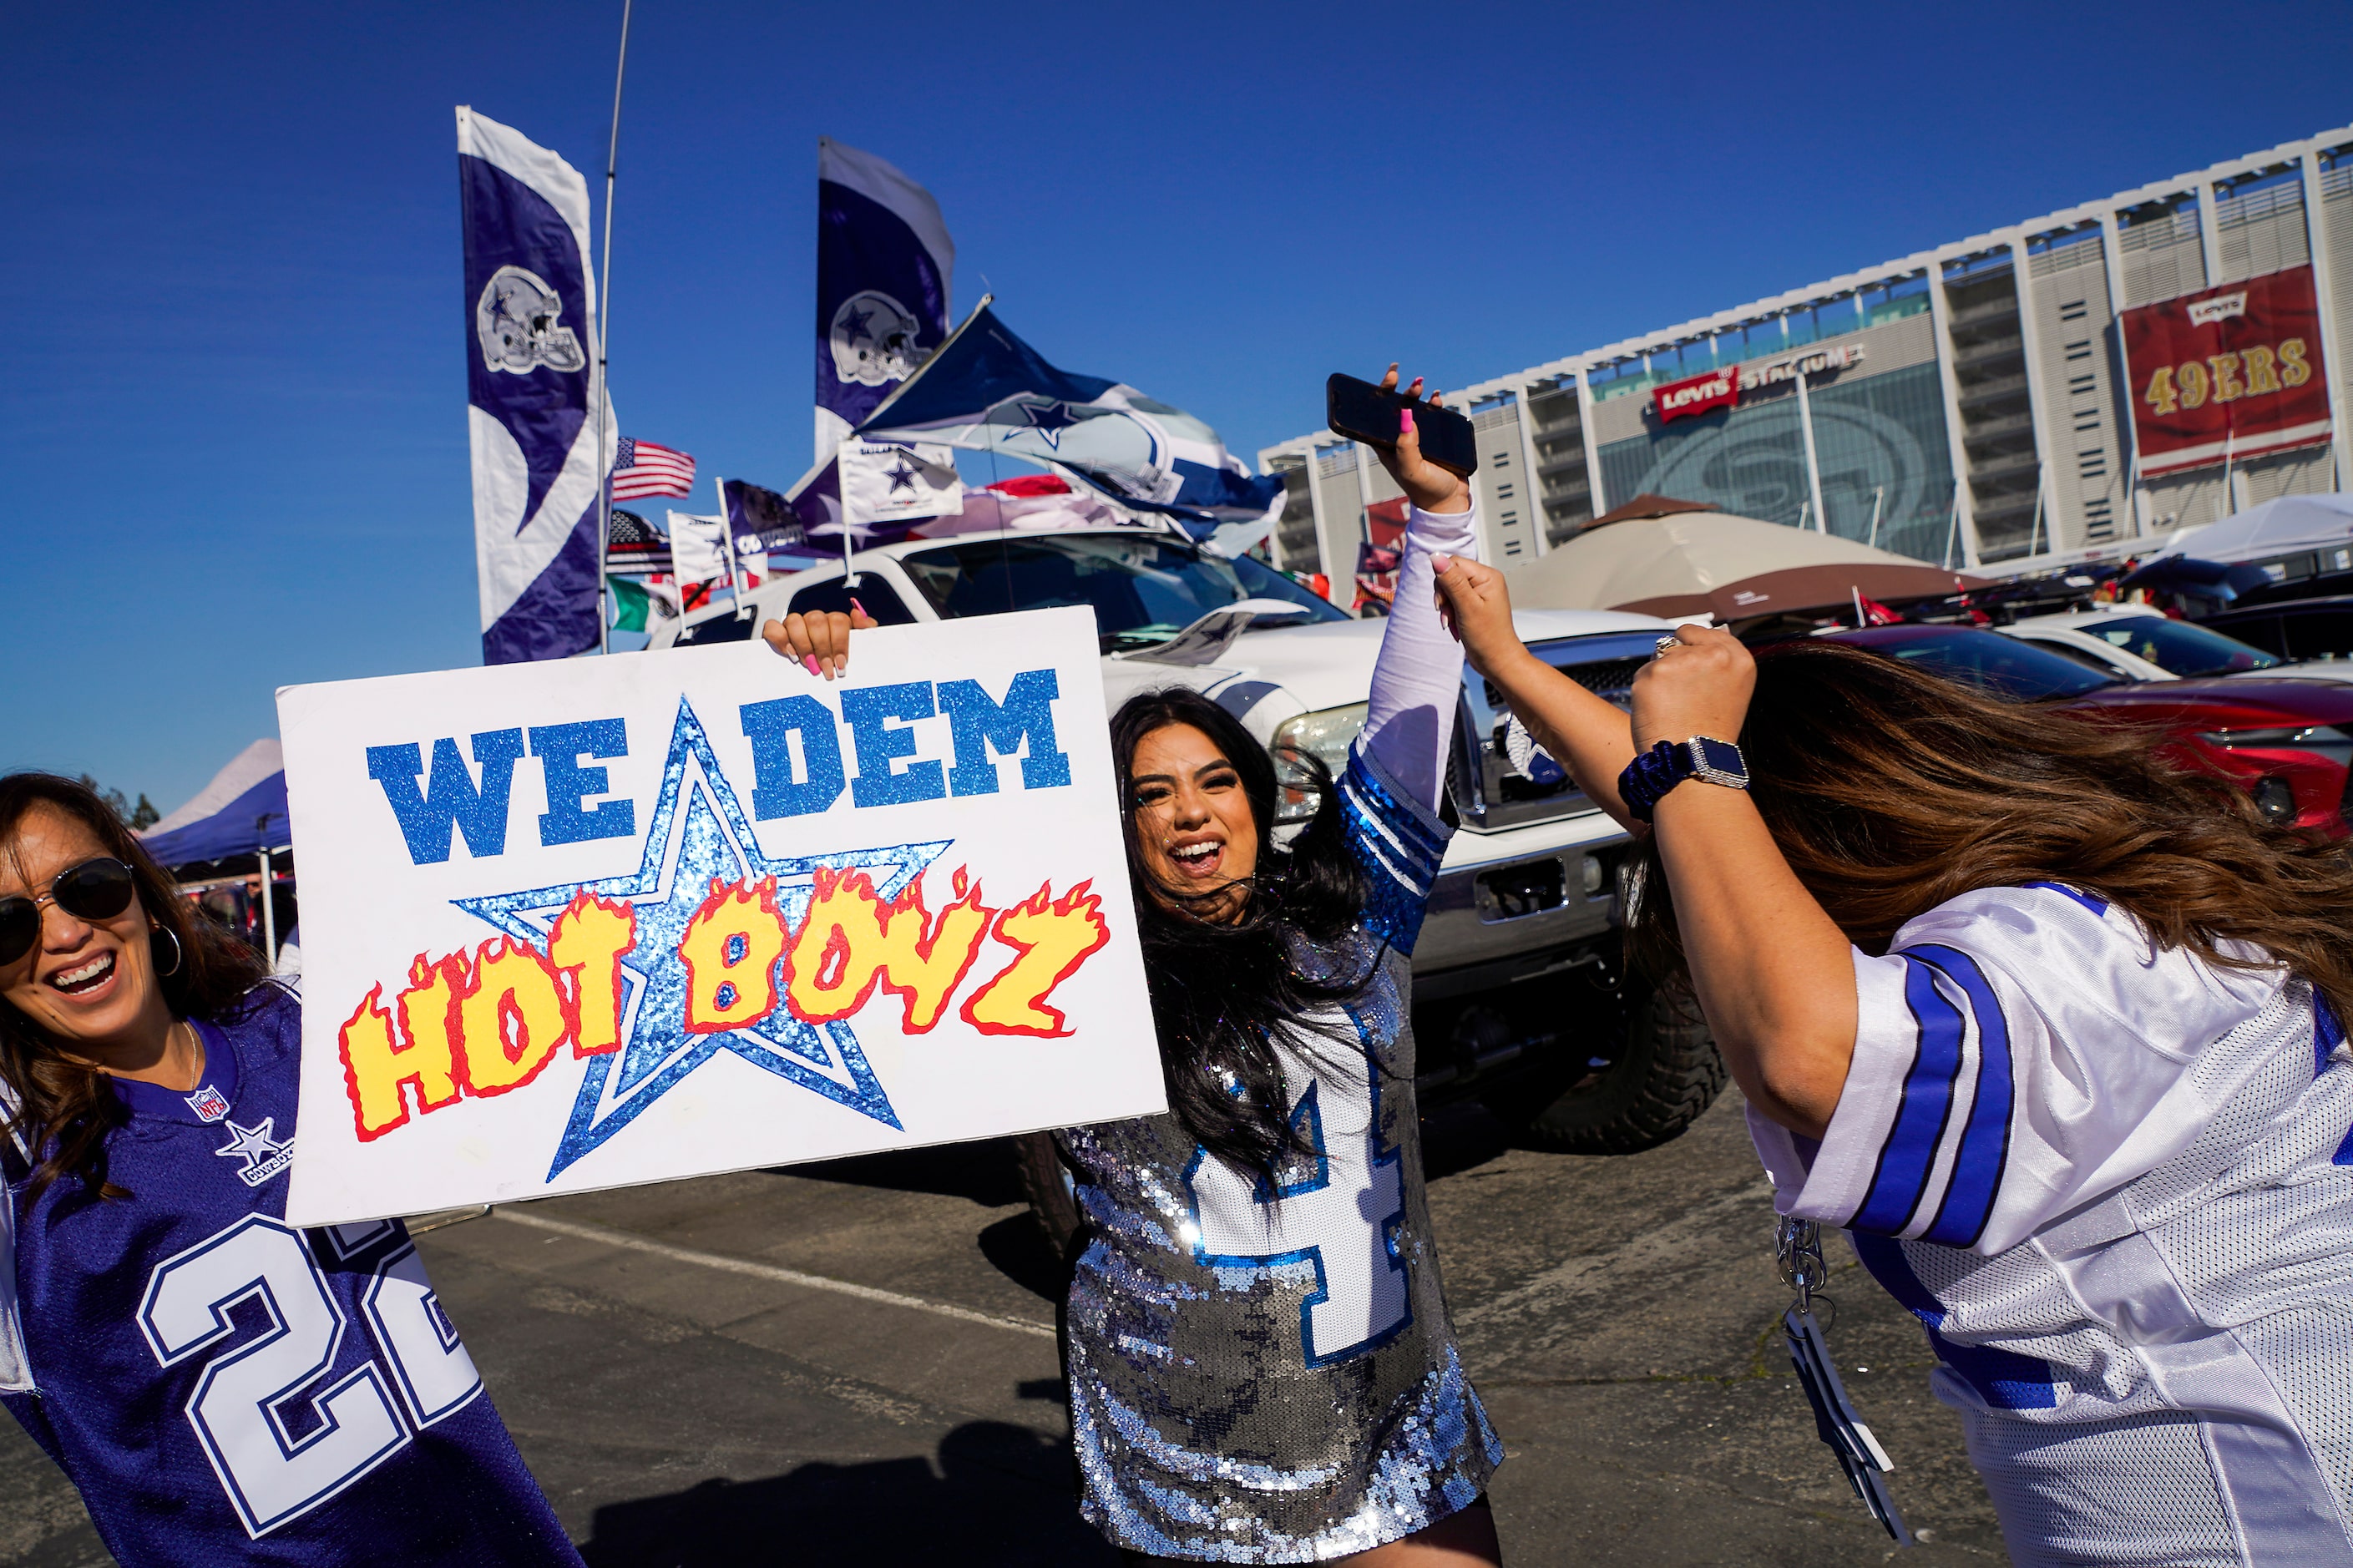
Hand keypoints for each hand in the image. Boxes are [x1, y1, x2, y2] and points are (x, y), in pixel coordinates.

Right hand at [761, 601, 876, 681]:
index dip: (840, 642)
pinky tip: (790, 654)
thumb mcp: (860, 648)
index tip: (841, 665)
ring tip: (808, 664)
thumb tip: (857, 613)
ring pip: (794, 620)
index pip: (838, 620)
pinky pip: (773, 628)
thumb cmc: (840, 662)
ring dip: (803, 644)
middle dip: (822, 648)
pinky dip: (780, 639)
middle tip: (826, 670)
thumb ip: (866, 630)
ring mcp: (795, 626)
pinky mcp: (777, 634)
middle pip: (816, 621)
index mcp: (835, 622)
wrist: (824, 677)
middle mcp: (814, 621)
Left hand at [1369, 364, 1470, 513]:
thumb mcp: (1411, 469)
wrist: (1450, 502)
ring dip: (1418, 396)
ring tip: (1423, 387)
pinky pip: (1434, 417)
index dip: (1380, 396)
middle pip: (1396, 408)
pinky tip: (1437, 399)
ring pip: (1416, 410)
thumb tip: (1404, 415)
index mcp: (1387, 446)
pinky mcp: (1436, 439)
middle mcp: (1400, 440)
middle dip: (1401, 391)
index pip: (1377, 416)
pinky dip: (1434, 406)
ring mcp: (1418, 439)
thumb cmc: (1425, 490)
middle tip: (1409, 380)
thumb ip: (1406, 445)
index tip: (1389, 379)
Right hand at [1429, 553, 1528, 681]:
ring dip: (1447, 609)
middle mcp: (1485, 581)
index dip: (1442, 582)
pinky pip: (1453, 601)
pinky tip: (1456, 626)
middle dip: (1444, 598)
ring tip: (1454, 624)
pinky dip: (1451, 614)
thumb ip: (1451, 580)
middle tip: (1449, 615)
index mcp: (1487, 576)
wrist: (1497, 661)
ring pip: (1449, 590)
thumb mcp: (1466, 607)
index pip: (1453, 563)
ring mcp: (1480, 593)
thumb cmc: (1488, 638)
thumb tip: (1436, 557)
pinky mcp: (1474, 604)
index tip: (1444, 603)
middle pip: (1449, 576)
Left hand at [1630, 625, 1754, 749]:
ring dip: (1660, 679)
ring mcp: (1683, 661)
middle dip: (1675, 665)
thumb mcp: (1730, 691)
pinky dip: (1645, 691)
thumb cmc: (1709, 733)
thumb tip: (1687, 637)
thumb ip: (1716, 663)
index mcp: (1739, 659)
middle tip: (1684, 699)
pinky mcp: (1655, 672)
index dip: (1693, 644)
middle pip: (1679, 644)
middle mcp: (1714, 655)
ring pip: (1659, 659)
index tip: (1691, 660)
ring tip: (1673, 708)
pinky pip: (1643, 673)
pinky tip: (1659, 710)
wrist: (1693, 760)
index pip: (1707, 632)